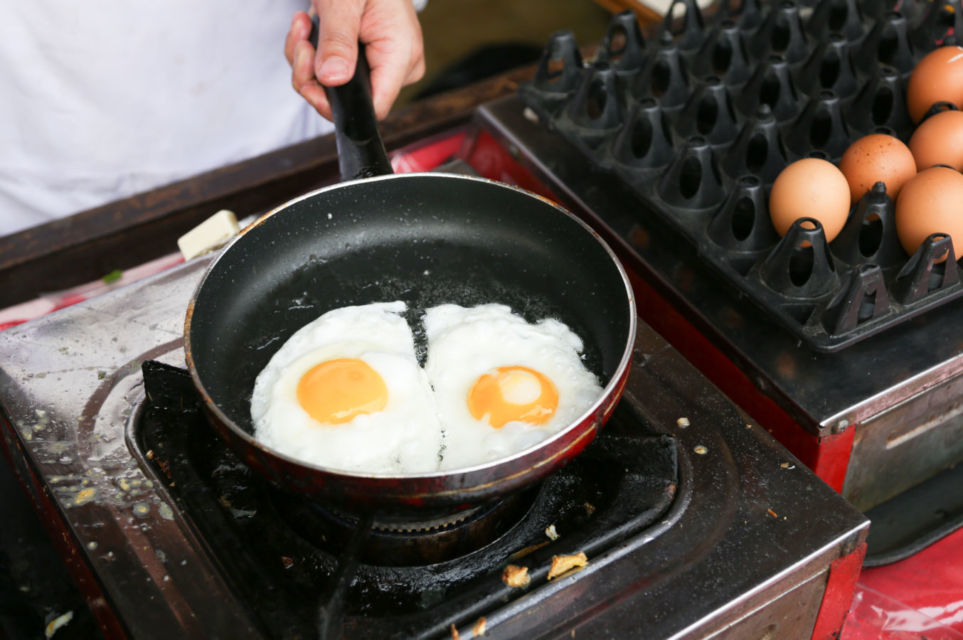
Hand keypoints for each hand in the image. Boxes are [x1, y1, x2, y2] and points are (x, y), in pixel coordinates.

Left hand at [285, 0, 425, 120]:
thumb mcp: (344, 1)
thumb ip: (338, 40)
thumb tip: (332, 80)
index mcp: (401, 55)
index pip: (373, 107)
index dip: (337, 105)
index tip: (310, 78)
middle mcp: (396, 66)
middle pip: (348, 99)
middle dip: (313, 75)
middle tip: (302, 40)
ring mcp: (380, 64)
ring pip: (333, 88)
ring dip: (307, 61)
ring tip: (303, 25)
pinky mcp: (364, 60)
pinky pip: (332, 73)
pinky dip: (312, 54)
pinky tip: (310, 27)